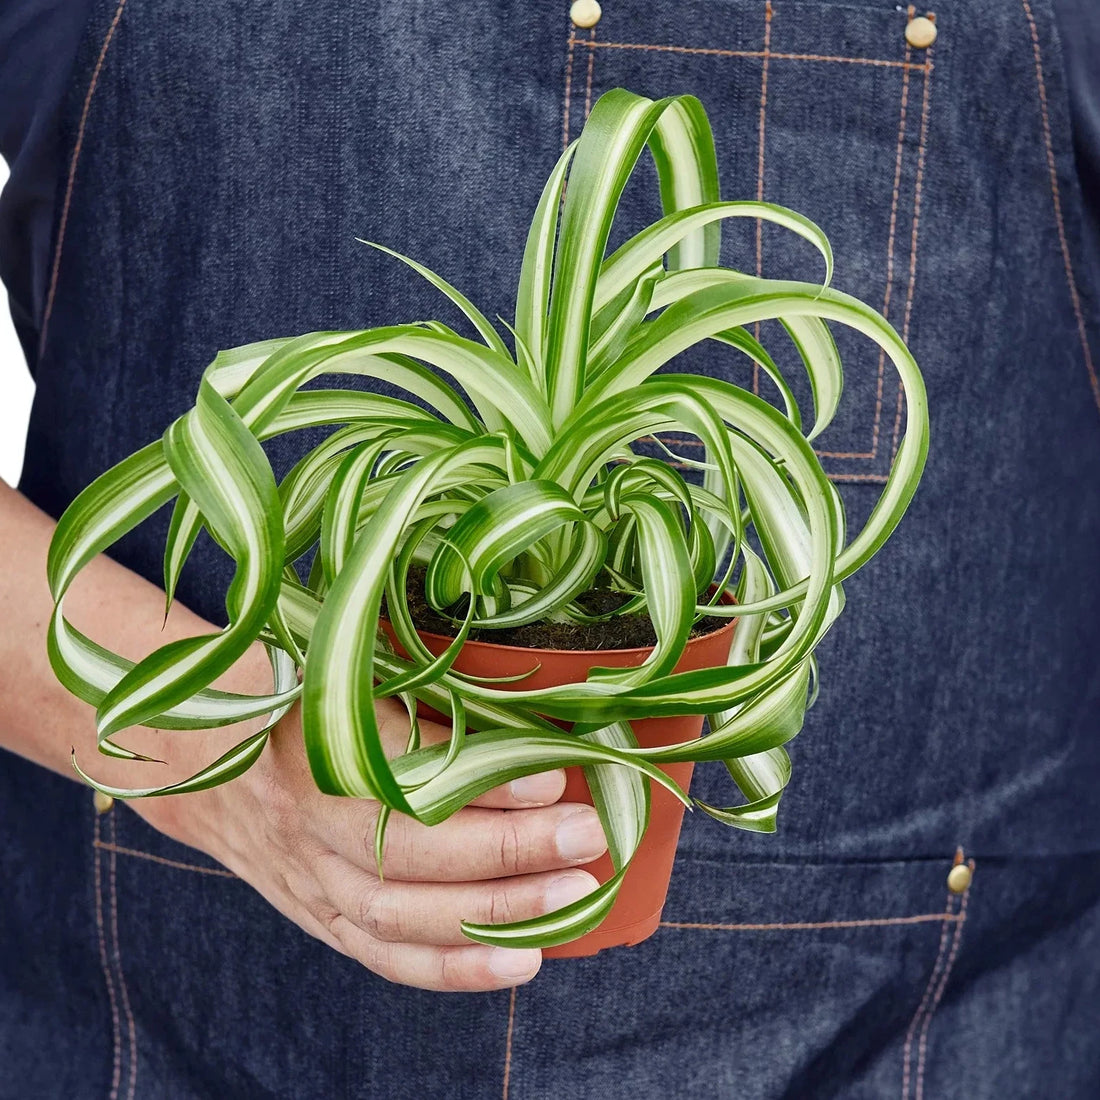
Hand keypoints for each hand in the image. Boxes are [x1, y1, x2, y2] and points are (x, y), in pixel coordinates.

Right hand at [137, 696, 606, 991]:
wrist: (191, 753)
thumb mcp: (333, 667)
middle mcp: (302, 819)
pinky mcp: (314, 914)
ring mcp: (305, 877)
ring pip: (400, 915)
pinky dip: (453, 967)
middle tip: (586, 836)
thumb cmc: (281, 690)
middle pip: (409, 854)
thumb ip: (410, 692)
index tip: (551, 778)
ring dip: (494, 915)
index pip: (402, 777)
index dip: (478, 785)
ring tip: (572, 896)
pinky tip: (521, 961)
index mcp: (307, 741)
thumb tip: (518, 716)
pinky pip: (382, 955)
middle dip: (507, 851)